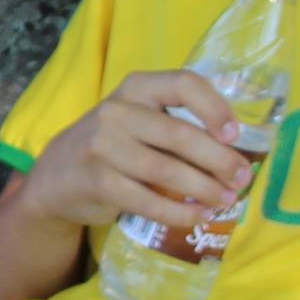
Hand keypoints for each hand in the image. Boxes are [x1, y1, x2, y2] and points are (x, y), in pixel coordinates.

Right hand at [15, 67, 253, 235]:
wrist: (57, 176)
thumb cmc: (112, 145)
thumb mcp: (137, 119)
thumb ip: (175, 123)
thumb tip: (236, 152)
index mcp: (136, 87)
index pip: (183, 83)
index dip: (214, 107)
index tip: (234, 134)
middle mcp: (117, 111)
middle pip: (180, 135)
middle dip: (220, 160)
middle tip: (242, 179)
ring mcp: (103, 146)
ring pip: (167, 171)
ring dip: (204, 189)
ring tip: (225, 200)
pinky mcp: (98, 181)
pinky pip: (148, 201)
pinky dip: (179, 212)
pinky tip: (198, 216)